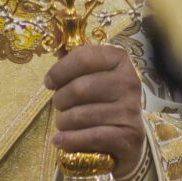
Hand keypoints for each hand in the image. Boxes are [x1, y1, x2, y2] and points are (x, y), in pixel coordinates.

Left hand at [46, 42, 145, 177]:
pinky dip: (70, 140)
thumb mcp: (90, 77)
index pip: (84, 58)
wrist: (126, 140)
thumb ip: (73, 60)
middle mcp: (130, 83)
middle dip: (60, 100)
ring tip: (64, 124)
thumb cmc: (100, 102)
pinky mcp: (129, 137)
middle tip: (60, 107)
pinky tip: (61, 141)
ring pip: (81, 115)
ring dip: (63, 122)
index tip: (49, 82)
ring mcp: (132, 111)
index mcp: (120, 61)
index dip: (60, 70)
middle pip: (79, 88)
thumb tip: (56, 39)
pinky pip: (90, 137)